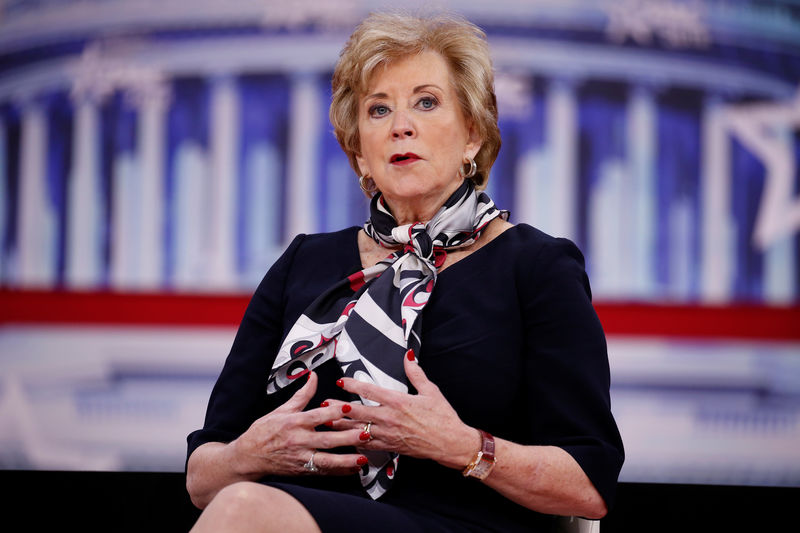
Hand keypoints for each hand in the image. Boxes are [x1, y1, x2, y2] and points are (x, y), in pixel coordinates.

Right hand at [229, 371, 366, 476]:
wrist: (248, 457)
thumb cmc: (264, 432)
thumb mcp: (282, 410)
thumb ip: (302, 395)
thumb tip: (314, 377)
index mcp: (294, 423)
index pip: (317, 416)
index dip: (334, 411)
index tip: (349, 408)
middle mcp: (298, 441)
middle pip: (326, 440)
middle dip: (347, 438)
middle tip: (365, 434)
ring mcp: (300, 458)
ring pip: (326, 460)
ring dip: (346, 460)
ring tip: (362, 459)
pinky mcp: (302, 470)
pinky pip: (323, 472)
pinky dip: (338, 471)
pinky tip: (352, 469)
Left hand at [328, 351, 479, 469]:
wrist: (450, 443)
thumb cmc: (443, 417)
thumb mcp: (430, 390)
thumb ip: (415, 373)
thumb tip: (408, 356)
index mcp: (398, 402)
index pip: (370, 390)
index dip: (353, 384)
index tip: (341, 380)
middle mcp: (389, 418)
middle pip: (358, 411)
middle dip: (339, 408)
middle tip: (324, 403)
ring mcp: (388, 434)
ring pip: (359, 429)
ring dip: (342, 425)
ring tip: (327, 421)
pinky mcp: (391, 447)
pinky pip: (368, 445)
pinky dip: (355, 442)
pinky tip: (345, 440)